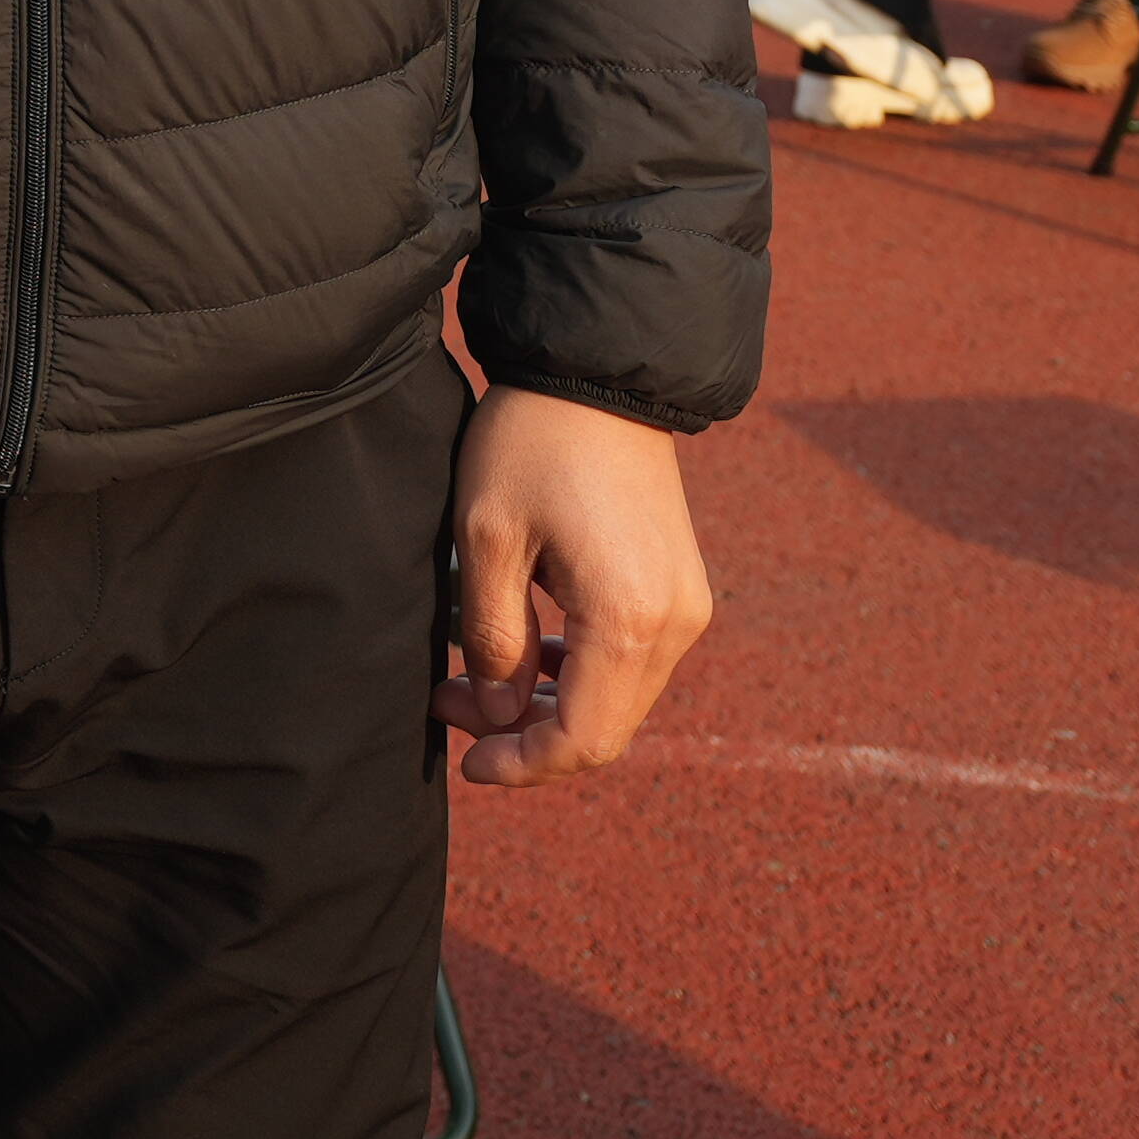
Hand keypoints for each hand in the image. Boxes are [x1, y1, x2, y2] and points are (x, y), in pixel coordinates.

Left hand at [444, 389, 711, 788]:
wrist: (599, 372)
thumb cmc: (533, 443)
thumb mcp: (487, 537)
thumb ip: (490, 637)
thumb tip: (498, 713)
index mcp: (628, 617)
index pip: (583, 738)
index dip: (522, 765)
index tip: (466, 763)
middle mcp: (675, 623)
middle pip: (605, 730)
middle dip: (525, 736)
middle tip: (452, 706)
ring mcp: (686, 607)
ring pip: (619, 701)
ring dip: (548, 706)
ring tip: (473, 682)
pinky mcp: (680, 589)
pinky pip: (632, 663)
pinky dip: (578, 674)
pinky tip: (525, 653)